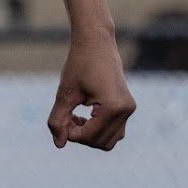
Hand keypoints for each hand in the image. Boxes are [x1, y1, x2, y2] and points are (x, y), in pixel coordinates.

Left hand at [47, 32, 135, 150]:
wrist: (96, 43)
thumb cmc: (78, 65)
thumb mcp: (64, 93)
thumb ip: (58, 119)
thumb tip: (59, 144)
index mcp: (113, 107)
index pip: (89, 136)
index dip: (70, 134)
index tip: (59, 122)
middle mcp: (126, 110)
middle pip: (101, 143)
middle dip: (81, 136)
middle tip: (66, 119)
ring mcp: (129, 109)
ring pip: (110, 140)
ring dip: (90, 135)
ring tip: (74, 117)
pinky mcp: (128, 106)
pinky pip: (115, 130)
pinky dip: (98, 129)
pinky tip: (84, 115)